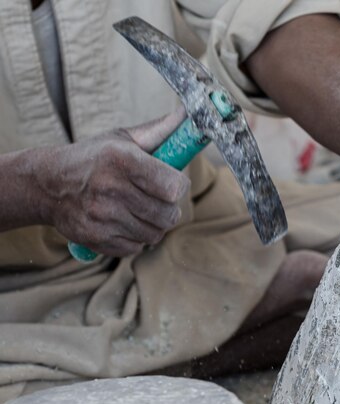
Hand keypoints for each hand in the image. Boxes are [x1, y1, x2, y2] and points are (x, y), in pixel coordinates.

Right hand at [38, 110, 189, 255]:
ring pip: (154, 234)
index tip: (173, 183)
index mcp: (122, 160)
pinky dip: (137, 238)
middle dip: (170, 209)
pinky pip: (136, 247)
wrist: (46, 184)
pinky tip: (126, 223)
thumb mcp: (122, 139)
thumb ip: (158, 131)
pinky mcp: (96, 238)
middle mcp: (111, 189)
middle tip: (161, 201)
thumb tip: (187, 114)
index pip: (173, 187)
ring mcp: (102, 216)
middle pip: (168, 214)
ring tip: (143, 211)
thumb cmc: (92, 158)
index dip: (179, 186)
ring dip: (155, 225)